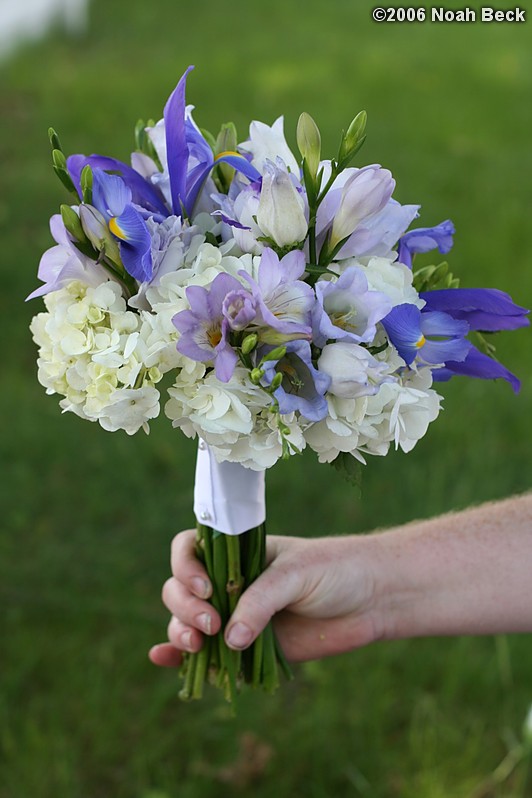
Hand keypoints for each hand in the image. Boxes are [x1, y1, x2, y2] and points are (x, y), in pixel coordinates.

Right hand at [149, 529, 379, 666]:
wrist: (373, 597)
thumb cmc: (336, 570)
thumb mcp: (296, 575)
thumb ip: (261, 602)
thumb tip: (229, 640)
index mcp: (237, 552)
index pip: (189, 550)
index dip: (185, 568)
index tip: (206, 588)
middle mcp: (229, 582)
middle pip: (180, 589)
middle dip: (184, 607)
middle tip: (212, 624)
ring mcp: (237, 615)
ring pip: (188, 622)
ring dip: (181, 633)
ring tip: (198, 646)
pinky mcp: (249, 648)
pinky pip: (209, 654)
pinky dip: (179, 656)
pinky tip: (162, 658)